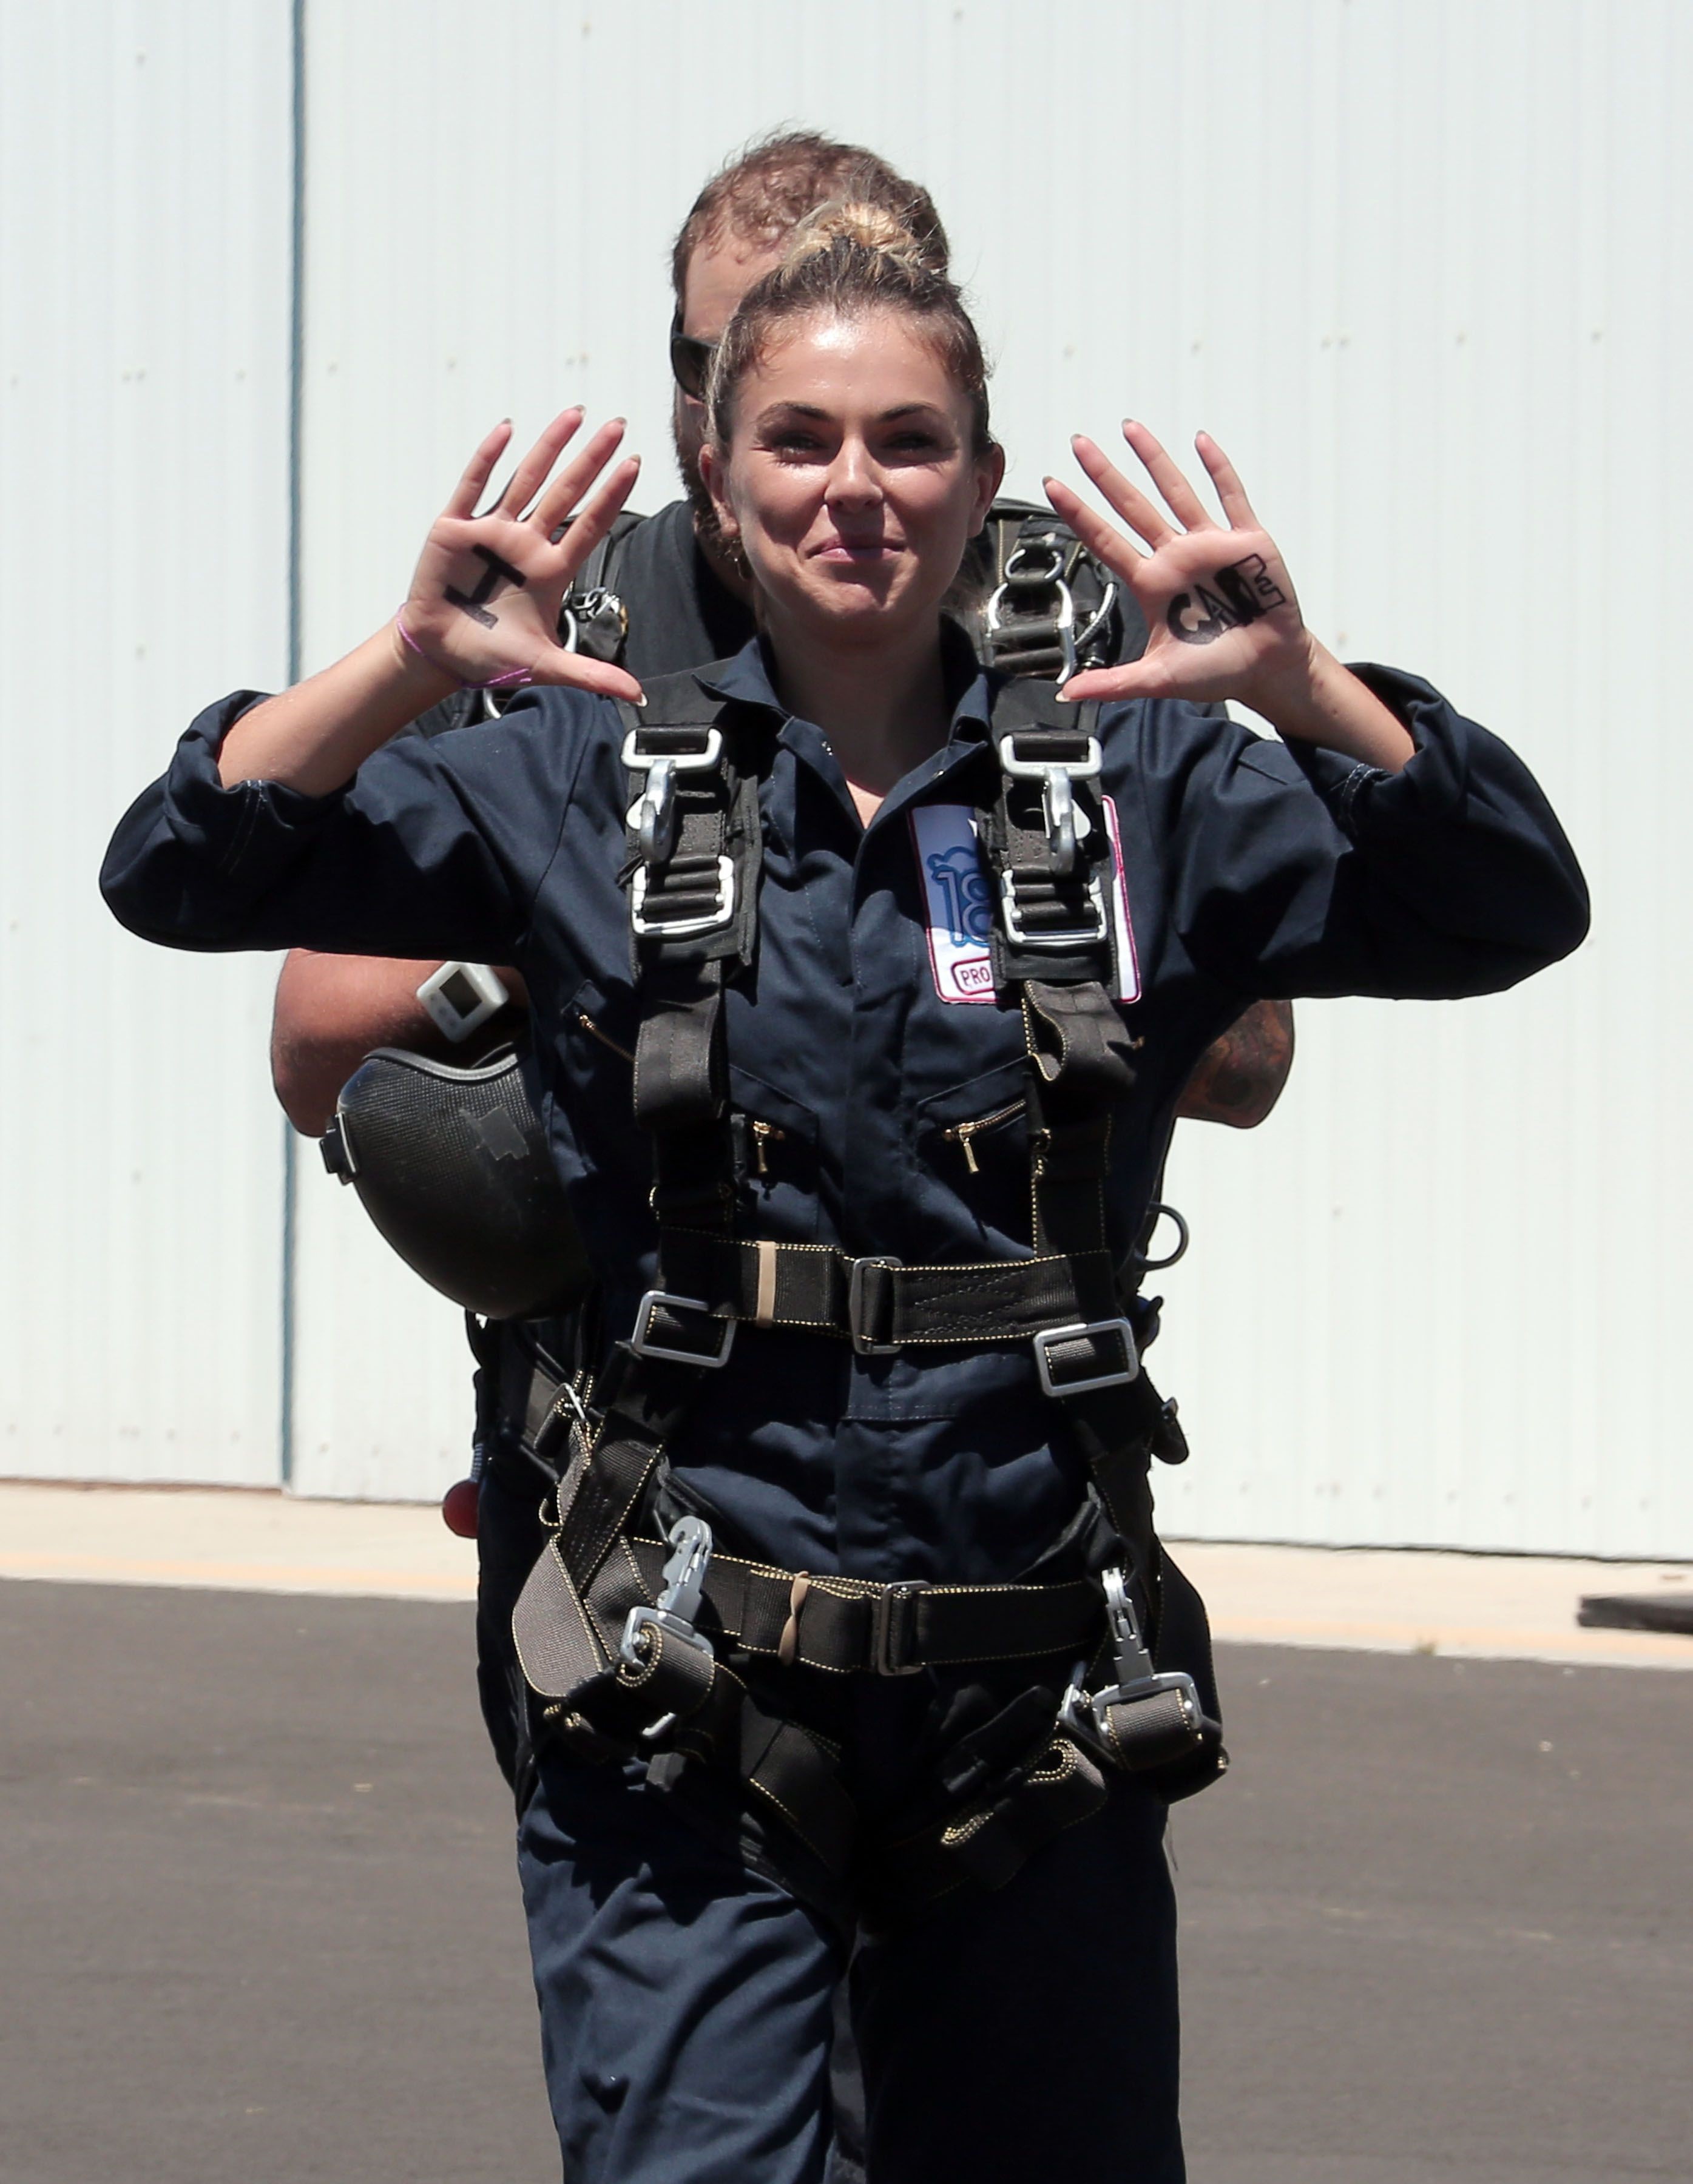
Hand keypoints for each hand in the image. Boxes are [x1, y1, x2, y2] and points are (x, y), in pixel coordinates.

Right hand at [399, 410, 643, 703]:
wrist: (440, 655)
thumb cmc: (491, 658)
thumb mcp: (546, 667)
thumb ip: (591, 676)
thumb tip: (637, 696)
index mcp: (551, 571)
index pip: (590, 525)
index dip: (612, 495)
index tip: (634, 464)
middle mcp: (526, 544)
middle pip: (566, 492)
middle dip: (591, 458)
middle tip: (618, 424)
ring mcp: (492, 532)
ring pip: (527, 479)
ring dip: (550, 446)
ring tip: (575, 414)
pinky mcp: (455, 529)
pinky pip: (474, 486)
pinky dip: (489, 458)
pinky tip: (508, 429)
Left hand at [1044, 424, 1312, 712]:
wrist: (1267, 669)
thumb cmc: (1214, 671)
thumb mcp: (1158, 679)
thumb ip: (1113, 683)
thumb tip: (1064, 694)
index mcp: (1151, 584)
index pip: (1105, 541)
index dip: (1079, 514)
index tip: (1051, 485)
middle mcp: (1175, 557)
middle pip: (1131, 507)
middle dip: (1104, 474)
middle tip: (1077, 442)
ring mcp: (1210, 545)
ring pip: (1176, 492)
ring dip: (1153, 459)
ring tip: (1129, 427)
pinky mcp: (1247, 542)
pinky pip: (1230, 498)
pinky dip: (1217, 468)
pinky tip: (1201, 440)